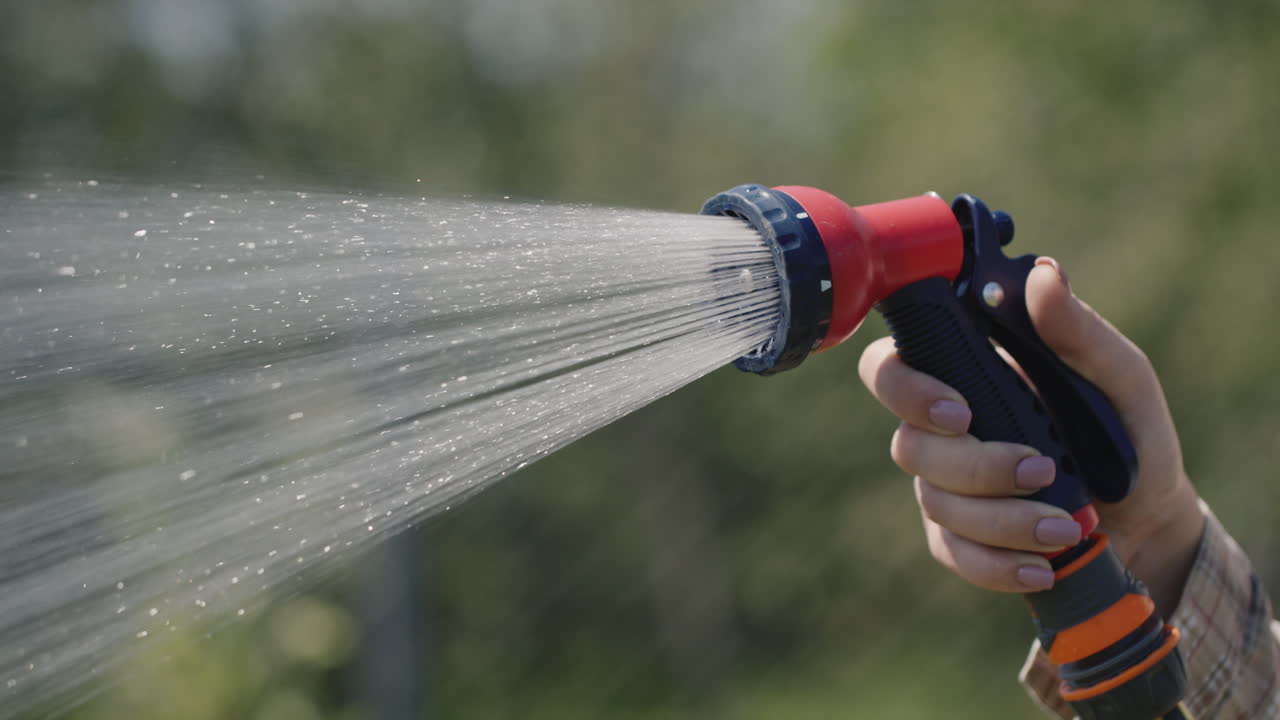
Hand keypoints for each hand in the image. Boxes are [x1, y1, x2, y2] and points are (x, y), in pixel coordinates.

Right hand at [858, 257, 1202, 614]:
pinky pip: (952, 551)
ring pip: (935, 502)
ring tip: (1067, 528)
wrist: (1149, 517)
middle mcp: (943, 426)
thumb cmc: (1130, 432)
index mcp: (967, 372)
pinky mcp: (960, 535)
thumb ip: (1077, 329)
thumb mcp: (1119, 374)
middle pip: (910, 446)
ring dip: (1002, 519)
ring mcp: (946, 483)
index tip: (960, 411)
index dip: (904, 389)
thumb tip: (1044, 274)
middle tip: (1042, 469)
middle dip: (976, 466)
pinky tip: (1039, 566)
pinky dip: (995, 564)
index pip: (891, 367)